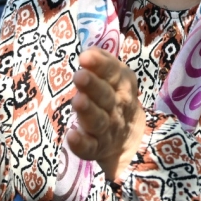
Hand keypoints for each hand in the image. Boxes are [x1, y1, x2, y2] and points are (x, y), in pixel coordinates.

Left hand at [65, 47, 149, 181]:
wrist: (129, 137)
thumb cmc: (114, 98)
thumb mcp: (115, 77)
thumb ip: (102, 62)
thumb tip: (89, 52)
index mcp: (121, 85)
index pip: (112, 72)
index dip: (100, 65)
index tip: (84, 57)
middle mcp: (117, 106)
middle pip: (105, 96)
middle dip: (93, 86)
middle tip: (80, 76)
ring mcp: (108, 129)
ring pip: (99, 121)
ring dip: (88, 111)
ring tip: (77, 101)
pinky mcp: (96, 148)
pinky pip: (89, 147)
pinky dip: (81, 143)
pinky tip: (72, 136)